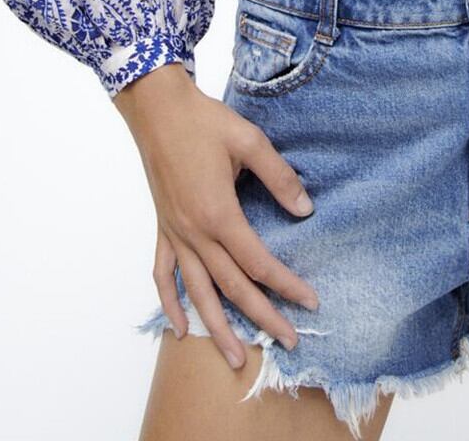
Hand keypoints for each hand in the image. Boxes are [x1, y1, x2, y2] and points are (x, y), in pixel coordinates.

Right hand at [112, 62, 320, 370]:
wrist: (158, 109)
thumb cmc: (204, 121)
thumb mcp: (250, 141)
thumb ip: (279, 177)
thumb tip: (305, 209)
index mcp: (219, 214)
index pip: (259, 263)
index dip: (286, 285)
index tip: (310, 302)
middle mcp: (195, 233)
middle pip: (232, 287)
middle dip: (262, 317)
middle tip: (288, 342)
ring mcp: (175, 234)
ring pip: (197, 292)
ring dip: (218, 327)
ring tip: (236, 357)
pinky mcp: (162, 228)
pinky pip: (163, 275)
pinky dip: (170, 303)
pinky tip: (181, 327)